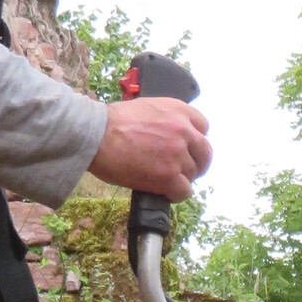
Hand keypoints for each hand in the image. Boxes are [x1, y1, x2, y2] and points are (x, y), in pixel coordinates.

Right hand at [89, 98, 212, 200]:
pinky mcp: (169, 176)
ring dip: (181, 178)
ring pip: (193, 173)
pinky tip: (164, 191)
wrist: (97, 135)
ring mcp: (178, 154)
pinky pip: (184, 191)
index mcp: (178, 110)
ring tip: (164, 179)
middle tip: (183, 169)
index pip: (203, 127)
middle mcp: (184, 130)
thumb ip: (166, 119)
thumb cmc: (113, 122)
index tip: (186, 147)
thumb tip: (169, 135)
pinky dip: (175, 194)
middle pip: (205, 152)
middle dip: (196, 162)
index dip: (194, 140)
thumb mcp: (147, 107)